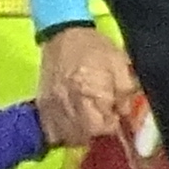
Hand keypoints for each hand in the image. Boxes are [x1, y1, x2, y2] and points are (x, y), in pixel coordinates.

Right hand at [35, 23, 137, 147]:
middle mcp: (69, 100)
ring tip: (87, 123)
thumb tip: (124, 113)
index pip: (102, 126)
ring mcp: (53, 103)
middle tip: (102, 120)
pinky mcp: (42, 102)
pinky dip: (61, 132)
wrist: (63, 32)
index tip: (114, 116)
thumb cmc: (94, 47)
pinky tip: (70, 124)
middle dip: (96, 131)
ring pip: (66, 135)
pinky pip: (50, 129)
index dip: (111, 125)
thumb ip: (126, 91)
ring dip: (80, 134)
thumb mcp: (119, 63)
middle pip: (83, 135)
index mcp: (90, 90)